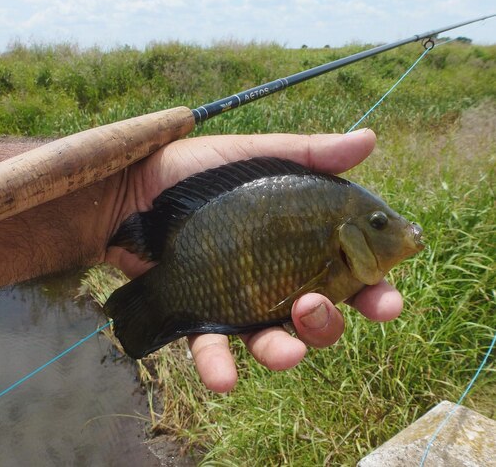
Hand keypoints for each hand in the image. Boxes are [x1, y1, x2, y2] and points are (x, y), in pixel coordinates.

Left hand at [105, 129, 402, 391]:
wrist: (131, 189)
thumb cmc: (198, 171)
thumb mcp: (255, 154)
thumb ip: (309, 154)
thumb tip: (369, 139)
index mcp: (298, 242)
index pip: (349, 272)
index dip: (374, 290)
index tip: (385, 301)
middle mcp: (274, 277)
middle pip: (317, 315)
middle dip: (328, 323)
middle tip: (315, 307)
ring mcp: (238, 301)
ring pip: (273, 341)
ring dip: (284, 352)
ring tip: (286, 350)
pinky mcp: (200, 316)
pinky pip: (213, 348)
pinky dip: (219, 366)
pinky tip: (223, 378)